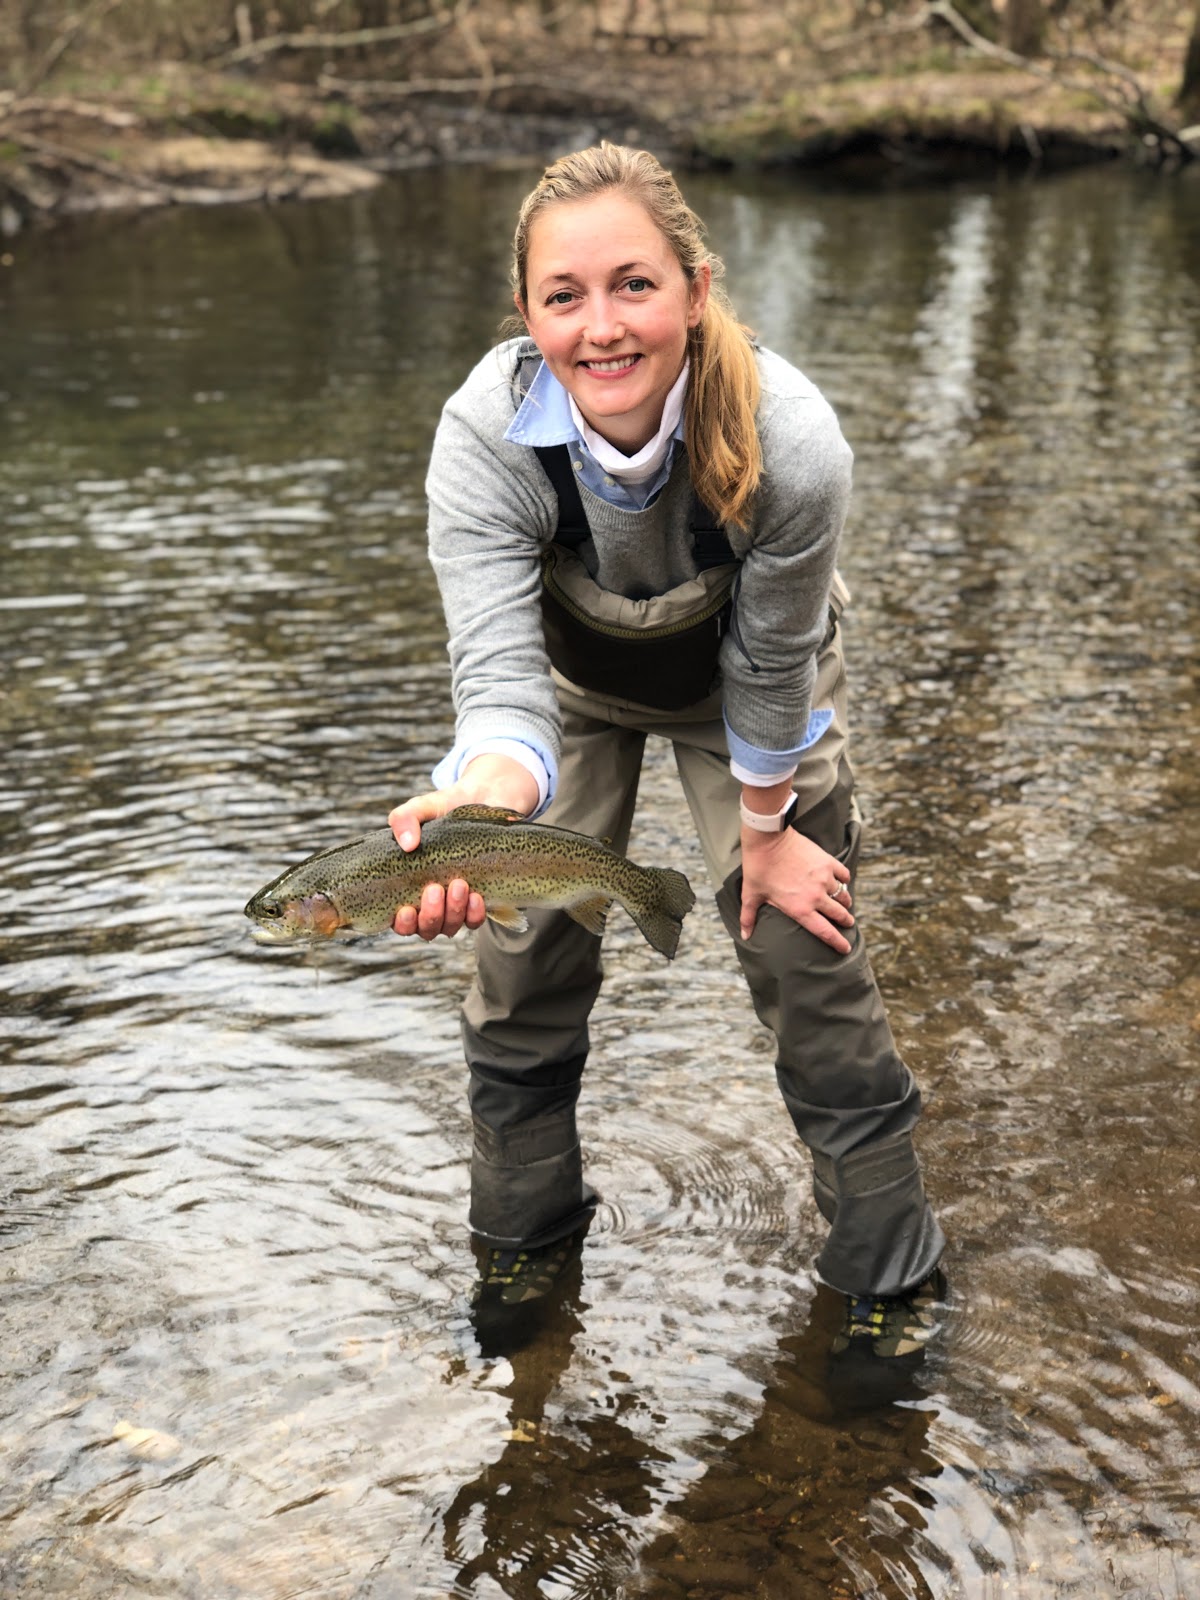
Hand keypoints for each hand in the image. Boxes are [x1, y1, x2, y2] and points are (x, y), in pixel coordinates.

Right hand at [387, 753, 539, 941]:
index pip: (400, 921)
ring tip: (459, 885)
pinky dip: (474, 913)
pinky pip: (475, 920)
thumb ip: (404, 819)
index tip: (405, 909)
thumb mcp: (421, 808)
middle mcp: (430, 902)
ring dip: (453, 912)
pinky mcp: (480, 900)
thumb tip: (408, 844)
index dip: (402, 923)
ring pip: (450, 927)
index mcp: (408, 887)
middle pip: (426, 929)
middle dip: (430, 915)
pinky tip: (476, 895)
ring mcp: (455, 904)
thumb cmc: (445, 808)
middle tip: (435, 888)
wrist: (486, 800)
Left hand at [739, 825, 854, 953]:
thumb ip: (749, 918)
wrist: (768, 839)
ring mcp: (824, 879)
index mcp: (799, 909)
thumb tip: (745, 935)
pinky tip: (841, 882)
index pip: (825, 932)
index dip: (837, 942)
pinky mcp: (828, 862)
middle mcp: (816, 897)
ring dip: (845, 902)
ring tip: (844, 904)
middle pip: (839, 915)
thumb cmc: (758, 868)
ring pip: (843, 896)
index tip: (845, 948)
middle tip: (847, 923)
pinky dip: (844, 880)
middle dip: (845, 921)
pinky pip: (844, 875)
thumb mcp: (751, 895)